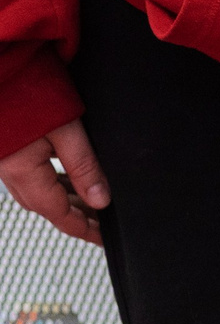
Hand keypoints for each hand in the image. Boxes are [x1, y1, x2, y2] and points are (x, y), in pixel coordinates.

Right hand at [0, 120, 108, 244]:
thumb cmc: (26, 85)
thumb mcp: (65, 127)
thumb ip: (84, 166)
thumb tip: (101, 201)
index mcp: (21, 170)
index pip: (58, 214)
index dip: (84, 229)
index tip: (104, 238)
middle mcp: (6, 169)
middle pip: (45, 206)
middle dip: (74, 216)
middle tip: (102, 221)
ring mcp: (2, 158)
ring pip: (35, 191)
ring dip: (62, 199)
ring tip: (91, 201)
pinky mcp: (3, 147)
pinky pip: (27, 174)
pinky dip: (49, 181)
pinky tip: (68, 176)